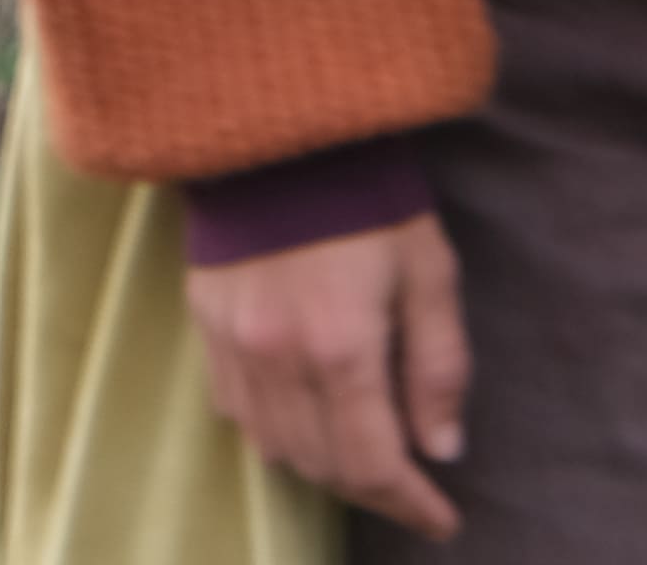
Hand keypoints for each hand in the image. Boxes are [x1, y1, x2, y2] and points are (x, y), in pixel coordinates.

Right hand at [186, 211, 465, 538]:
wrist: (280, 127)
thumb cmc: (368, 194)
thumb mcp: (429, 271)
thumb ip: (439, 366)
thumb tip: (442, 448)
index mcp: (341, 344)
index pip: (374, 463)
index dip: (412, 504)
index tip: (442, 519)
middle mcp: (277, 355)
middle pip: (323, 465)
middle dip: (374, 493)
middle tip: (412, 493)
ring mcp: (232, 340)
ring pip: (274, 446)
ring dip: (324, 468)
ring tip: (363, 462)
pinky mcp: (204, 318)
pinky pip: (235, 407)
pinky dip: (274, 432)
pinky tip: (304, 422)